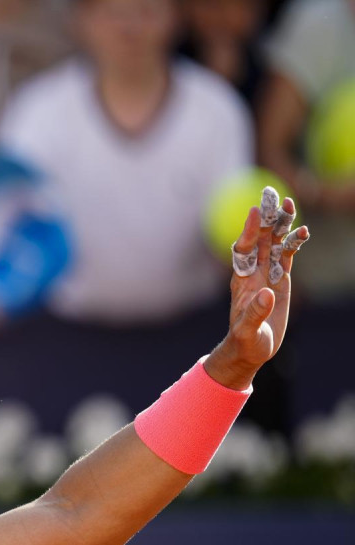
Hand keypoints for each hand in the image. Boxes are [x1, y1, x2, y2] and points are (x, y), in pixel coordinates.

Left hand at [205, 193, 308, 389]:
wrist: (252, 348)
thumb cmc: (245, 340)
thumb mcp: (248, 329)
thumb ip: (256, 312)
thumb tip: (266, 293)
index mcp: (241, 280)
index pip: (243, 249)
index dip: (248, 230)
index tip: (254, 212)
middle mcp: (253, 272)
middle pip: (259, 239)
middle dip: (266, 218)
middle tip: (273, 196)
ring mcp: (267, 273)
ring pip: (275, 243)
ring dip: (281, 225)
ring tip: (290, 204)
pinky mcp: (280, 279)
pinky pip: (288, 256)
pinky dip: (295, 243)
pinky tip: (303, 231)